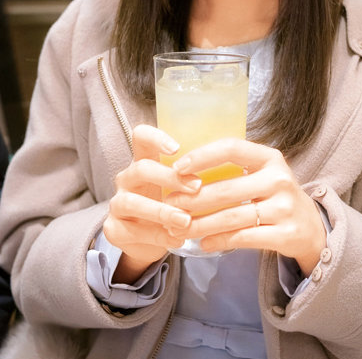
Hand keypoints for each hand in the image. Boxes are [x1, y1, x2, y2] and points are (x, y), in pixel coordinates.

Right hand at [103, 124, 200, 282]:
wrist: (150, 240)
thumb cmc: (171, 204)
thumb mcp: (181, 186)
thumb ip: (195, 174)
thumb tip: (232, 165)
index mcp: (144, 160)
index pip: (141, 136)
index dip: (156, 137)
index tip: (177, 148)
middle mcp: (127, 178)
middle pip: (141, 168)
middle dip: (170, 178)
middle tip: (196, 187)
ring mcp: (117, 203)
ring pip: (132, 201)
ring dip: (162, 211)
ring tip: (185, 221)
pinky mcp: (114, 228)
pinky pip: (133, 230)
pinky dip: (157, 235)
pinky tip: (176, 238)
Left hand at [166, 138, 325, 275]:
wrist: (311, 227)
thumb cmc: (274, 195)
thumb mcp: (262, 173)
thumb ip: (233, 169)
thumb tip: (183, 170)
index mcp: (270, 158)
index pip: (232, 148)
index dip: (203, 156)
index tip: (177, 167)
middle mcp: (280, 180)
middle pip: (227, 189)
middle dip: (192, 198)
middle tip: (169, 205)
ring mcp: (285, 208)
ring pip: (232, 217)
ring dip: (200, 224)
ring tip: (179, 227)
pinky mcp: (286, 235)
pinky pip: (244, 238)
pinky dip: (219, 241)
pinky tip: (203, 242)